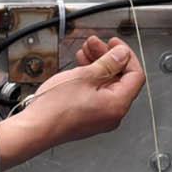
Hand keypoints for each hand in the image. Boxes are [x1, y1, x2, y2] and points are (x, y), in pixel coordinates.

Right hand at [0, 35, 144, 164]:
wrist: (36, 128)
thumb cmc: (56, 108)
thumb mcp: (84, 76)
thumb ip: (108, 63)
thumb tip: (122, 55)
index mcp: (118, 104)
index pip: (135, 75)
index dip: (126, 56)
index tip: (115, 44)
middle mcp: (113, 113)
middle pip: (120, 79)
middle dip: (108, 58)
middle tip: (95, 43)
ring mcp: (101, 117)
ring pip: (107, 85)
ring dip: (97, 65)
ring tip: (84, 51)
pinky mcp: (89, 117)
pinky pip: (97, 94)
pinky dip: (91, 78)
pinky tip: (80, 66)